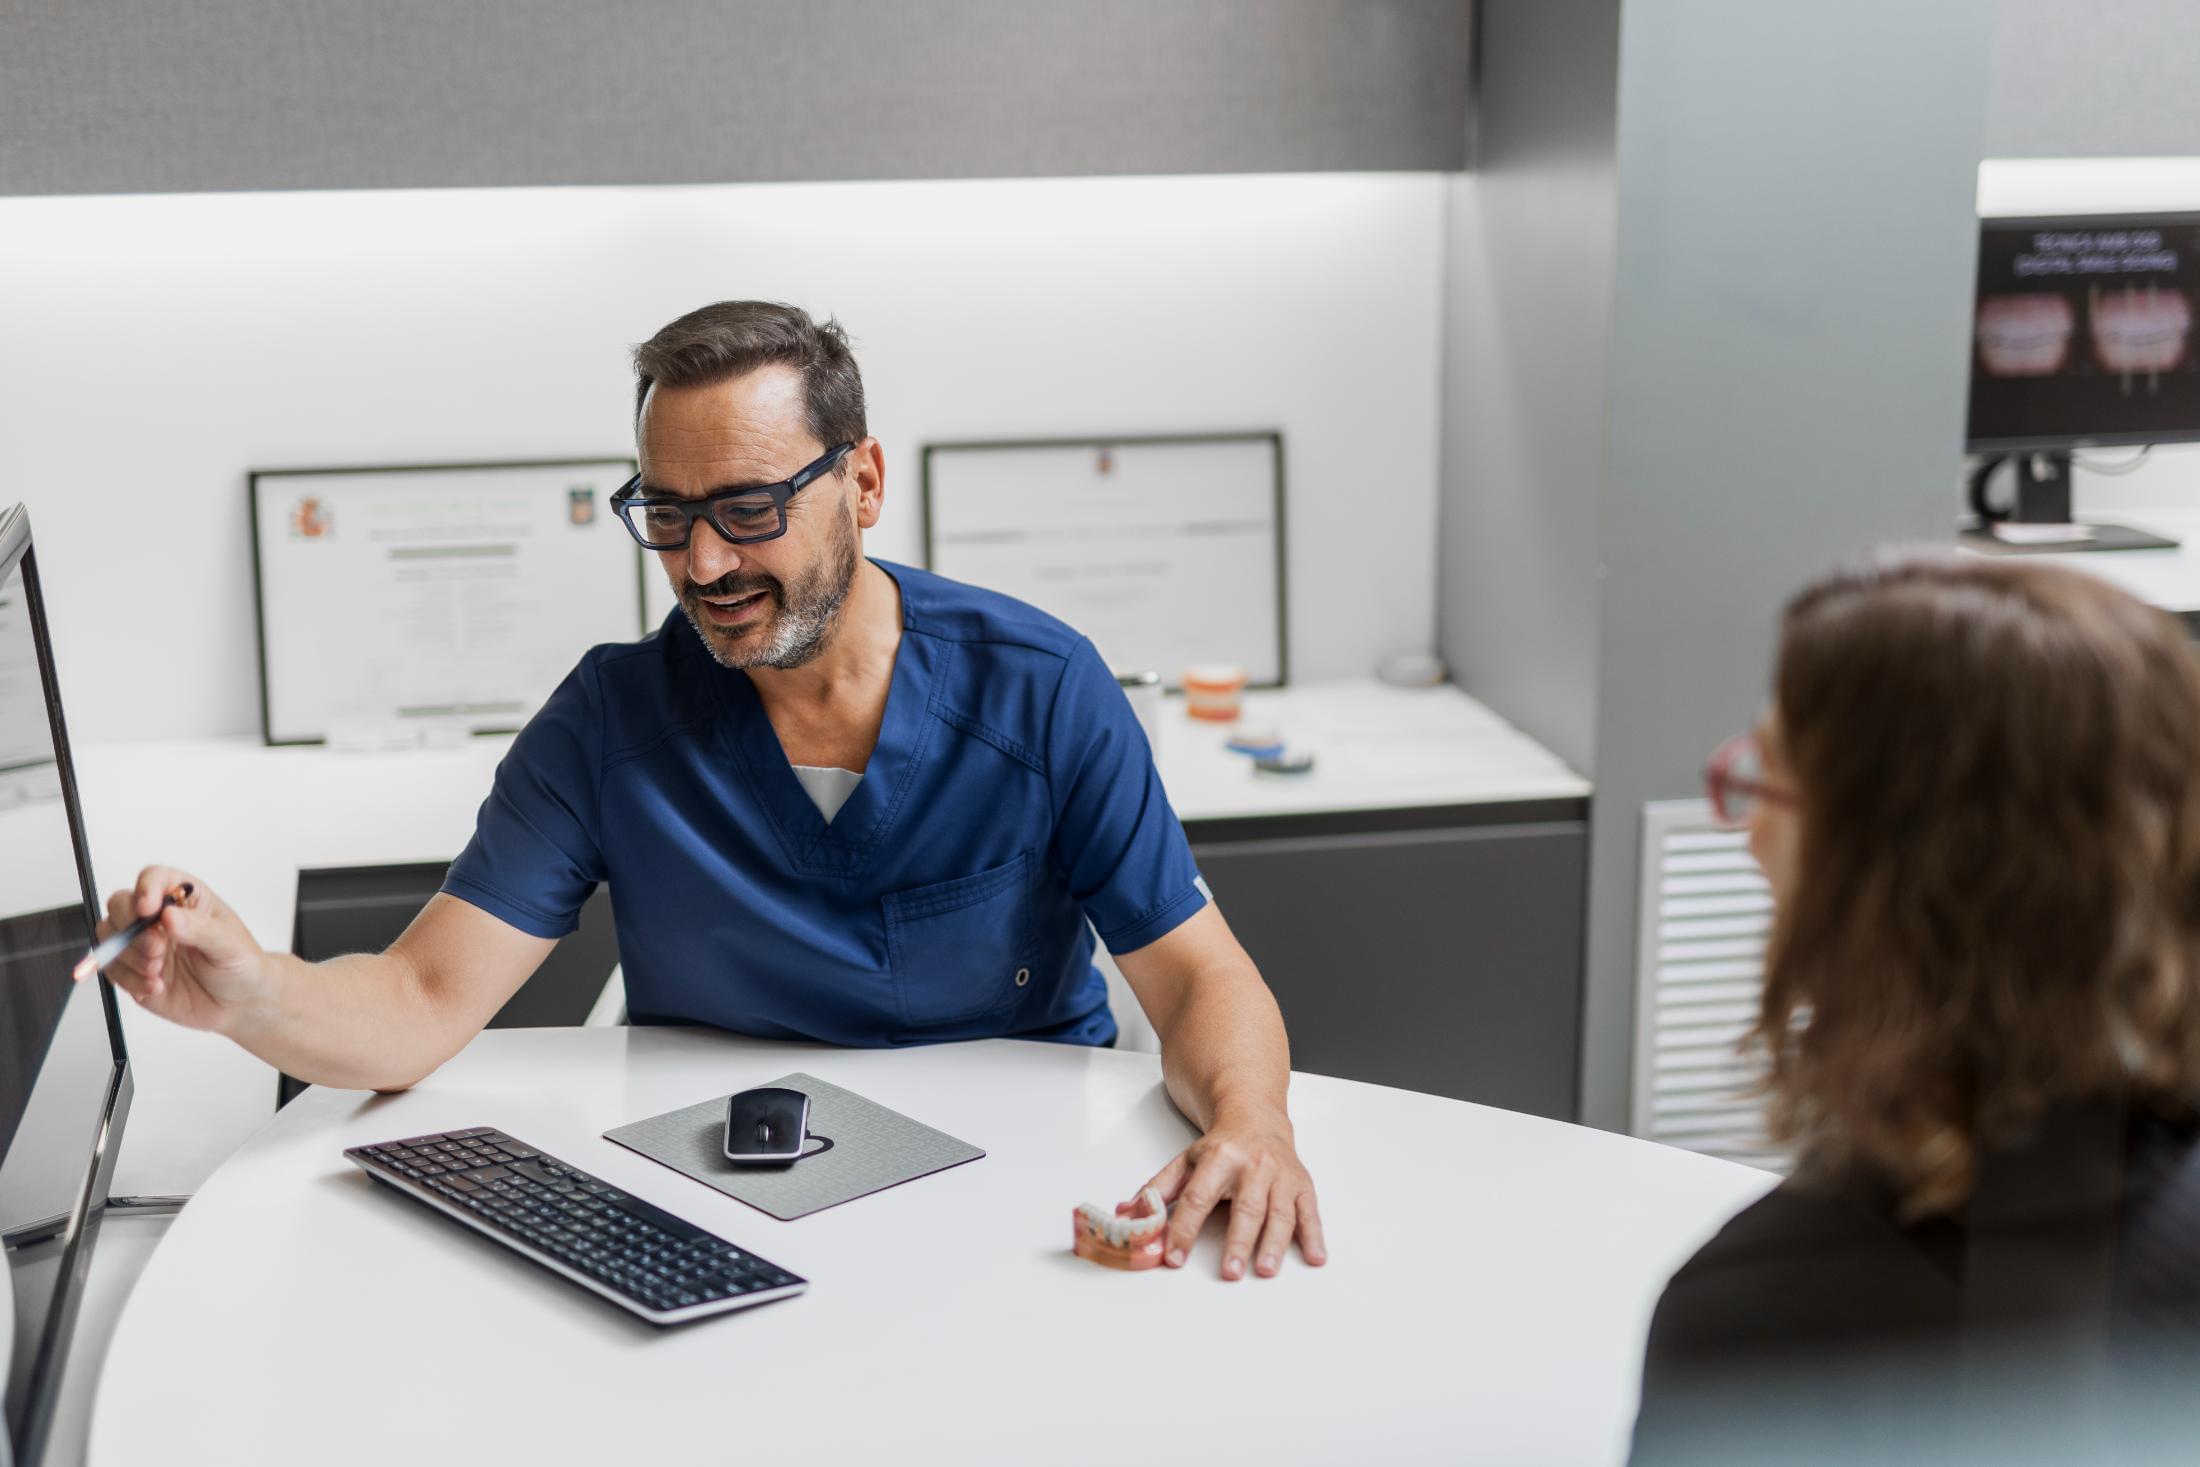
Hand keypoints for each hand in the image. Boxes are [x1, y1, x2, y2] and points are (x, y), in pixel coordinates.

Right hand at [94, 866, 268, 1035]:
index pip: (155, 878)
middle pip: (121, 904)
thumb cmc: (240, 963)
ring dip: (129, 955)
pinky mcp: (133, 971)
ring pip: (110, 935)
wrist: (239, 1003)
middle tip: (157, 948)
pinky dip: (129, 980)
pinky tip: (156, 986)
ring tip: (158, 970)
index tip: (147, 909)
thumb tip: (169, 915)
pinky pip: (112, 970)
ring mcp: (143, 944)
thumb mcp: (229, 944)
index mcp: (185, 898)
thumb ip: (200, 929)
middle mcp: (158, 918)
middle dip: (131, 927)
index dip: (146, 888)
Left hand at [1138, 1109, 1326, 1279]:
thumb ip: (1158, 1190)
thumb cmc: (1221, 1147)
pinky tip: (1316, 1257)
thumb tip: (1127, 1214)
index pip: (1198, 1197)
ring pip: (1279, 1211)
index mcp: (1218, 1159)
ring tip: (1265, 1269)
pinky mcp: (1302, 1185)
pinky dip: (1314, 1236)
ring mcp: (1280, 1176)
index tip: (1174, 1257)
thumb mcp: (1185, 1161)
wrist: (1257, 1117)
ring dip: (1274, 1243)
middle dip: (1237, 1242)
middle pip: (1245, 1207)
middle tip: (1229, 1272)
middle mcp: (1252, 1166)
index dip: (1184, 1229)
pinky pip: (1309, 1212)